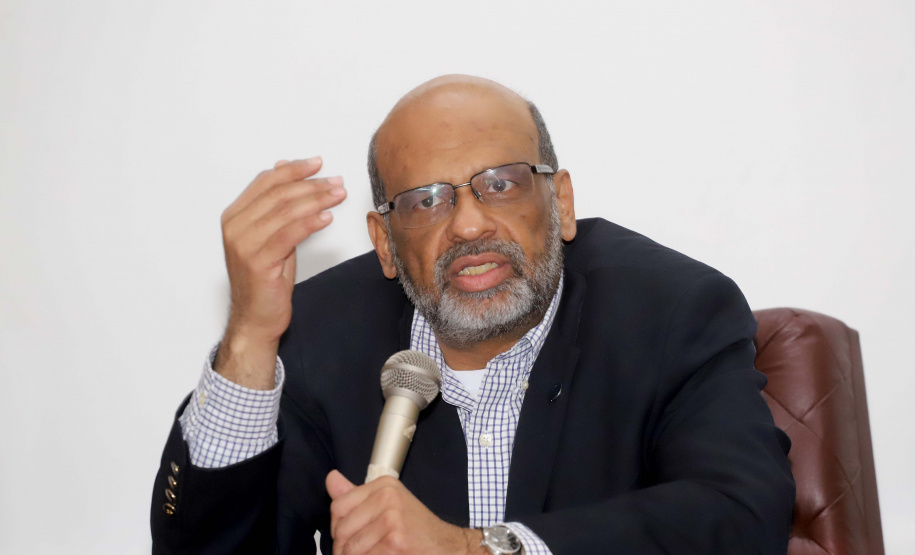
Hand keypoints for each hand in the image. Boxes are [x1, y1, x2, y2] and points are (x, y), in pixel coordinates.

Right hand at [215, 157, 346, 388]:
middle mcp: (235, 227)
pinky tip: (327, 217)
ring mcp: (244, 244)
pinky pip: (289, 234)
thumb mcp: (272, 236)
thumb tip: (284, 168)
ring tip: (338, 195)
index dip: (293, 170)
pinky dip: (310, 222)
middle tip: (336, 181)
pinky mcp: (258, 261)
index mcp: (234, 216)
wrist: (256, 317)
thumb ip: (276, 206)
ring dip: (316, 200)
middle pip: (278, 194)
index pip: (265, 182)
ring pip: (285, 211)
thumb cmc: (266, 278)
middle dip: (311, 184)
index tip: (318, 164)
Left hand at [326, 470, 486, 554]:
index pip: (338, 506)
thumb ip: (356, 495)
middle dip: (344, 549)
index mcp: (384, 485)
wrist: (448, 547)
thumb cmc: (418, 529)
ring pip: (350, 549)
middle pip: (341, 530)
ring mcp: (392, 520)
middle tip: (359, 553)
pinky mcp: (395, 542)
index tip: (349, 537)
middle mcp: (388, 497)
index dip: (338, 528)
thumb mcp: (389, 504)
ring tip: (373, 554)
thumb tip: (331, 478)